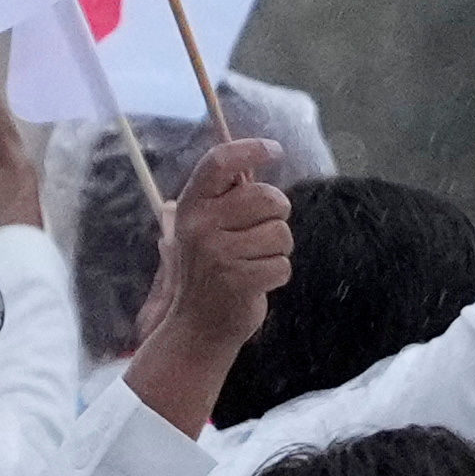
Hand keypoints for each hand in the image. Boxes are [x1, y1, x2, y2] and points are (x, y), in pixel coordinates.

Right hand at [129, 141, 288, 432]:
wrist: (198, 326)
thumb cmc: (211, 269)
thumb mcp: (205, 227)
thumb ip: (226, 195)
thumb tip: (256, 154)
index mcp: (191, 206)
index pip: (220, 162)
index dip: (251, 149)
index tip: (274, 150)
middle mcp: (200, 226)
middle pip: (268, 198)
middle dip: (276, 215)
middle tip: (260, 233)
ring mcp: (217, 254)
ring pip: (281, 234)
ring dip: (277, 251)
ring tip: (253, 262)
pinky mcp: (238, 281)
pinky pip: (283, 264)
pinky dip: (277, 275)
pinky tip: (256, 282)